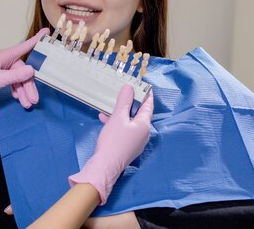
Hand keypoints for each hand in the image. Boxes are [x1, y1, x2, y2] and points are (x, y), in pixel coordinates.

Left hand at [0, 28, 48, 118]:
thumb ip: (16, 75)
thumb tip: (32, 69)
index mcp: (3, 56)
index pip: (24, 46)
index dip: (36, 40)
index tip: (47, 33)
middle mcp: (1, 60)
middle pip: (22, 69)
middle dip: (29, 84)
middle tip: (34, 101)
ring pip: (16, 77)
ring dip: (22, 90)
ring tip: (26, 104)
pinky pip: (9, 81)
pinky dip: (14, 89)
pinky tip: (17, 98)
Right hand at [68, 84, 152, 204]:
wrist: (105, 165)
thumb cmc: (114, 140)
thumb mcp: (117, 118)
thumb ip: (124, 101)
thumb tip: (129, 87)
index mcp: (144, 125)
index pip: (148, 106)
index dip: (146, 95)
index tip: (145, 87)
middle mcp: (144, 133)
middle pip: (139, 114)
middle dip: (129, 104)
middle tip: (123, 94)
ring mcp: (136, 141)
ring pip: (130, 122)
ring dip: (120, 114)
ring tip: (107, 109)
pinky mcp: (128, 147)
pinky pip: (125, 130)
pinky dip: (117, 124)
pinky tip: (105, 121)